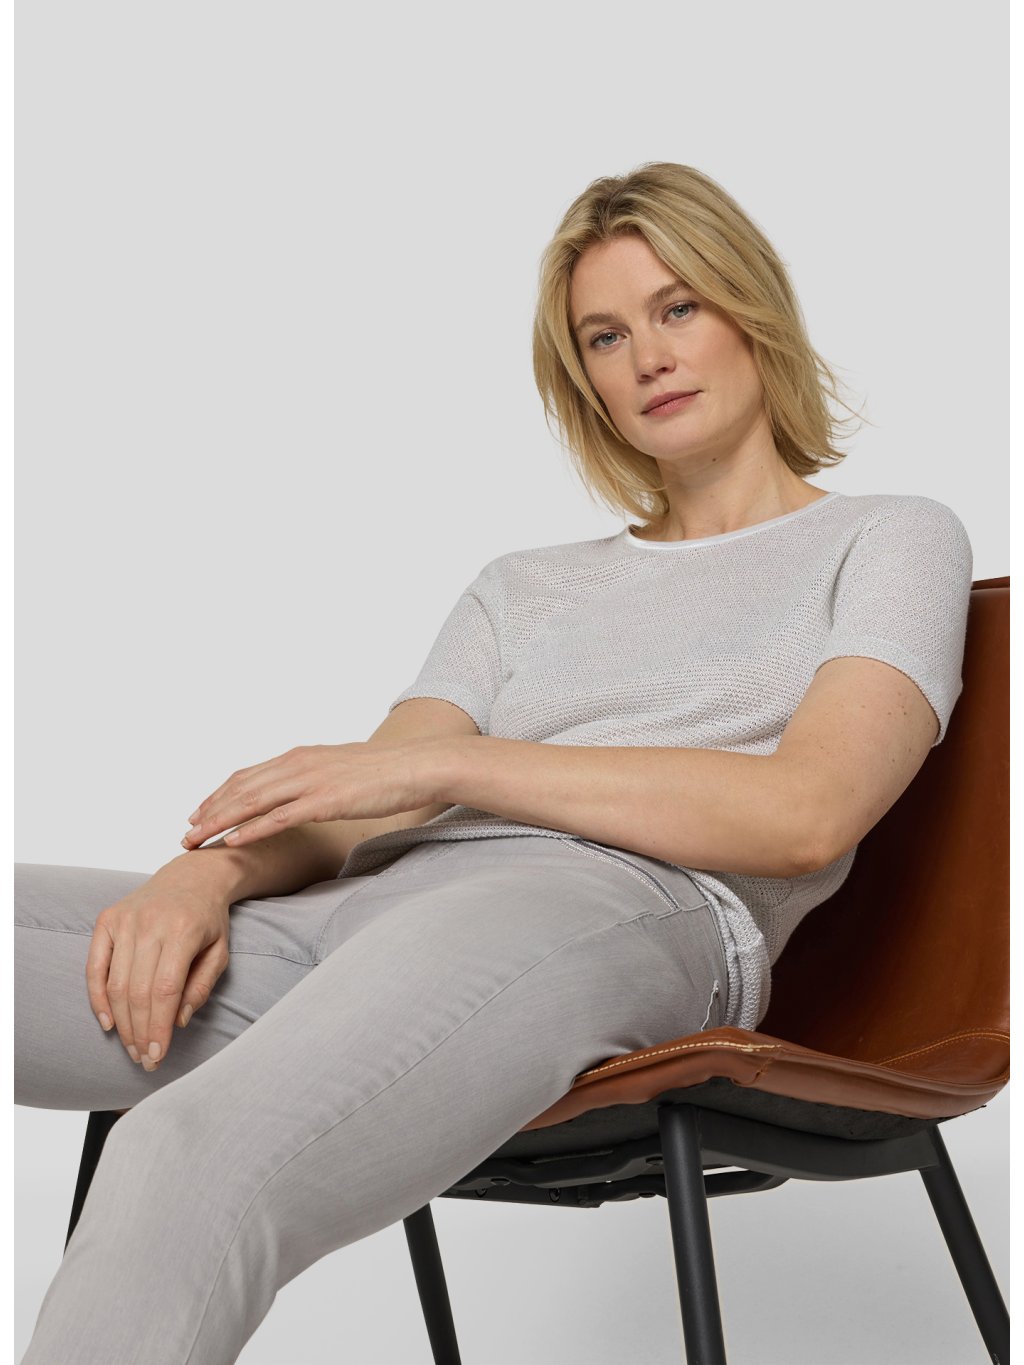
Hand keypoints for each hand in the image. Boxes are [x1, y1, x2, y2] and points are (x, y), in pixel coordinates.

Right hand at [85, 866, 231, 1069]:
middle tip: (144, 1059)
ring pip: (116, 983)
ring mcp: (126, 920)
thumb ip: (202, 986)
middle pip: (138, 991)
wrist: (192, 877)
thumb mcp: (221, 951)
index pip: (165, 990)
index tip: (157, 1055)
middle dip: (140, 1032)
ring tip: (131, 1047)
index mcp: (183, 930)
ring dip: (122, 1022)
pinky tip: (108, 1023)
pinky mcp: (107, 919)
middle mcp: (151, 923)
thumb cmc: (208, 919)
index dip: (159, 1027)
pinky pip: (95, 966)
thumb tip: (177, 1022)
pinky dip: (97, 997)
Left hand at [180, 739, 445, 850]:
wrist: (415, 766)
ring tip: (197, 840)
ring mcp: (310, 782)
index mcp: (299, 756)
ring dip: (220, 822)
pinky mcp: (325, 800)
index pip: (247, 775)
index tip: (198, 814)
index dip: (218, 795)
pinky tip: (233, 841)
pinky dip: (253, 828)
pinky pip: (280, 816)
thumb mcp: (339, 769)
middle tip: (186, 833)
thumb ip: (313, 778)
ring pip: (252, 802)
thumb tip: (300, 793)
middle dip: (209, 812)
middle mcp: (298, 764)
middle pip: (241, 788)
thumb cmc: (383, 771)